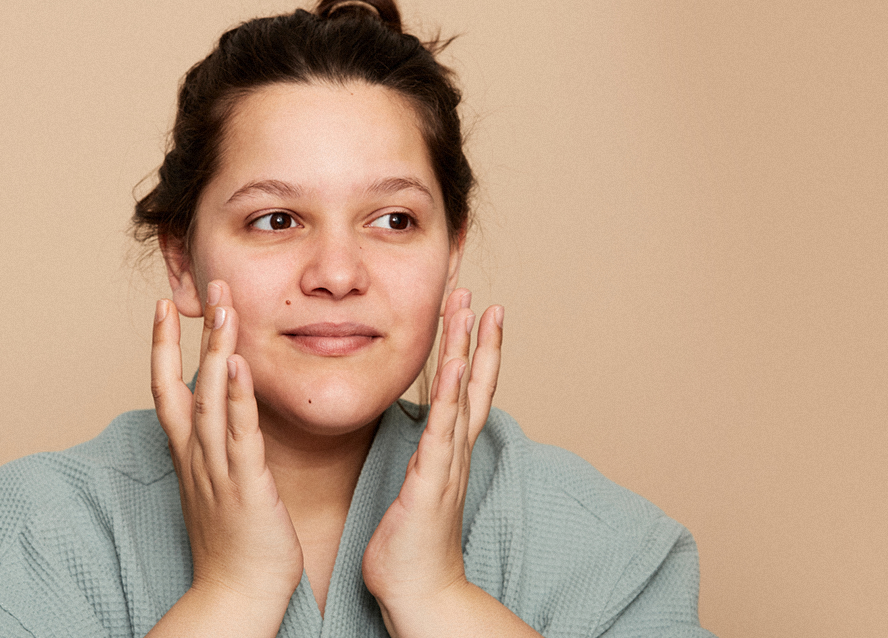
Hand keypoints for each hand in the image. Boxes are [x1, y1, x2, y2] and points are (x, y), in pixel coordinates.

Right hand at [148, 281, 303, 636]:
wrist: (236, 593)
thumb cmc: (233, 543)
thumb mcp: (216, 485)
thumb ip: (215, 448)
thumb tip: (219, 417)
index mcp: (189, 454)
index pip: (167, 387)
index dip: (163, 345)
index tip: (165, 306)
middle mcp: (196, 455)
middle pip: (185, 381)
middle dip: (192, 332)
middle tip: (206, 284)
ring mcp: (218, 468)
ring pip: (213, 398)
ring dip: (217, 350)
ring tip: (224, 306)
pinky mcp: (247, 485)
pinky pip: (241, 433)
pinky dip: (240, 398)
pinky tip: (243, 364)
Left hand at [361, 289, 504, 636]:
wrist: (418, 592)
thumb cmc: (408, 548)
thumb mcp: (411, 491)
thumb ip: (416, 462)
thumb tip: (413, 440)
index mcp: (446, 453)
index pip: (465, 392)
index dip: (473, 352)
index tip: (474, 314)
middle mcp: (454, 452)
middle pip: (474, 383)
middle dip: (477, 338)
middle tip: (479, 295)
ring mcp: (448, 464)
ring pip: (463, 395)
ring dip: (468, 349)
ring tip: (471, 308)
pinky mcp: (433, 481)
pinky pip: (444, 430)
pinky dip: (453, 395)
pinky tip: (455, 363)